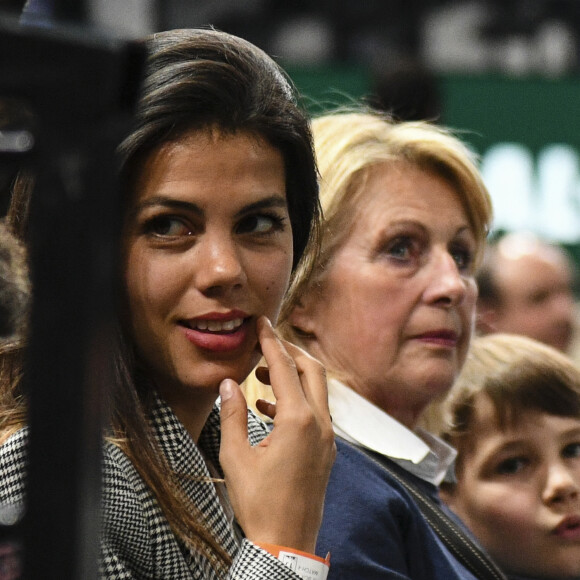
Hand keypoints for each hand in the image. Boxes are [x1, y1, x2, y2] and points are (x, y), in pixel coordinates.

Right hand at [219, 316, 335, 552]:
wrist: (287, 543)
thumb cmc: (259, 504)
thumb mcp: (236, 457)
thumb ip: (232, 414)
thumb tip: (228, 383)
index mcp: (298, 421)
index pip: (284, 368)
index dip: (271, 342)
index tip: (262, 323)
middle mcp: (320, 424)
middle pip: (312, 370)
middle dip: (290, 352)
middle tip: (267, 342)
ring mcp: (327, 437)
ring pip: (317, 390)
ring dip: (293, 376)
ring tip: (261, 375)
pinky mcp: (326, 450)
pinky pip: (316, 411)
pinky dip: (296, 400)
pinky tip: (269, 406)